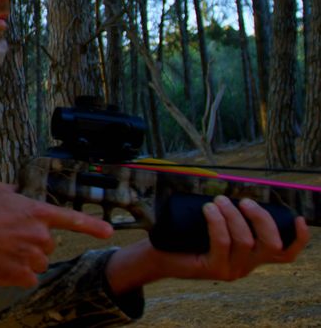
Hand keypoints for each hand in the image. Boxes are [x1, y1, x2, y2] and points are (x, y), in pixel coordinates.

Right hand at [0, 183, 112, 288]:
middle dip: (34, 242)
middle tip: (10, 237)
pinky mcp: (21, 276)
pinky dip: (16, 273)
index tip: (108, 231)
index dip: (92, 225)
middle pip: (49, 244)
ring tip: (2, 250)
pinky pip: (27, 278)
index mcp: (37, 212)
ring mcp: (32, 257)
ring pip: (38, 262)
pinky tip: (0, 263)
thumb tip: (17, 192)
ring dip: (25, 258)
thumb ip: (14, 192)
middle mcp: (39, 235)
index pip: (72, 219)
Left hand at [107, 195, 309, 293]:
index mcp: (252, 256)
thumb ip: (229, 213)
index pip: (285, 254)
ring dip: (233, 215)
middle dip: (261, 218)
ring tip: (218, 200)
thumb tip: (234, 185)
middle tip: (244, 200)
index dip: (298, 238)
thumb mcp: (212, 223)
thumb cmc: (185, 235)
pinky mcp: (213, 269)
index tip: (298, 218)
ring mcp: (231, 270)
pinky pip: (223, 243)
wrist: (157, 254)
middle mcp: (246, 266)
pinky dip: (217, 222)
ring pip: (246, 241)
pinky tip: (208, 209)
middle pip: (272, 244)